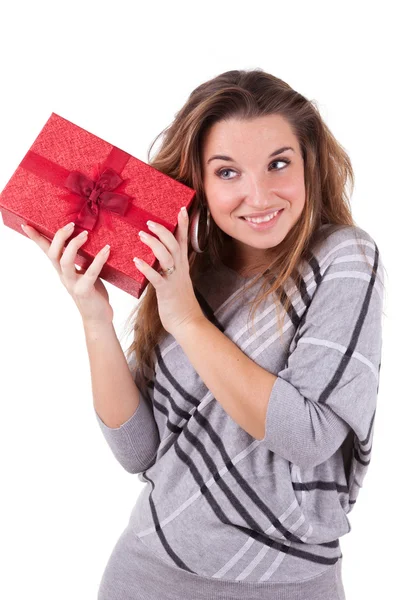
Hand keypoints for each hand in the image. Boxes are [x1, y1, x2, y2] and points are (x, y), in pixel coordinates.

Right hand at [20, 222, 113, 326]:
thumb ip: (82, 259)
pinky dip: (98, 260)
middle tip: (71, 225)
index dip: (36, 239)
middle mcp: (64, 276)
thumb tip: (87, 238)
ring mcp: (73, 284)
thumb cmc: (93, 292)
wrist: (98, 318)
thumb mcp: (83, 272)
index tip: (26, 225)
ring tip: (86, 234)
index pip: (46, 251)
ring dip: (74, 245)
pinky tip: (106, 250)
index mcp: (62, 270)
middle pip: (53, 254)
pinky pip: (90, 273)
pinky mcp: (85, 290)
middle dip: (59, 237)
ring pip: (65, 262)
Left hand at [133, 207, 203, 334]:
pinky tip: (136, 261)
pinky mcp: (166, 291)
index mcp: (182, 266)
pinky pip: (156, 277)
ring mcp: (174, 280)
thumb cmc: (179, 303)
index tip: (180, 209)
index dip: (183, 224)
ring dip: (154, 244)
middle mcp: (180, 269)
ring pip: (166, 257)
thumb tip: (157, 259)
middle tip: (149, 222)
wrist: (187, 323)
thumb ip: (169, 269)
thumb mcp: (176, 281)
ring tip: (141, 235)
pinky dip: (146, 268)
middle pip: (174, 244)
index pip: (183, 241)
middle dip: (163, 231)